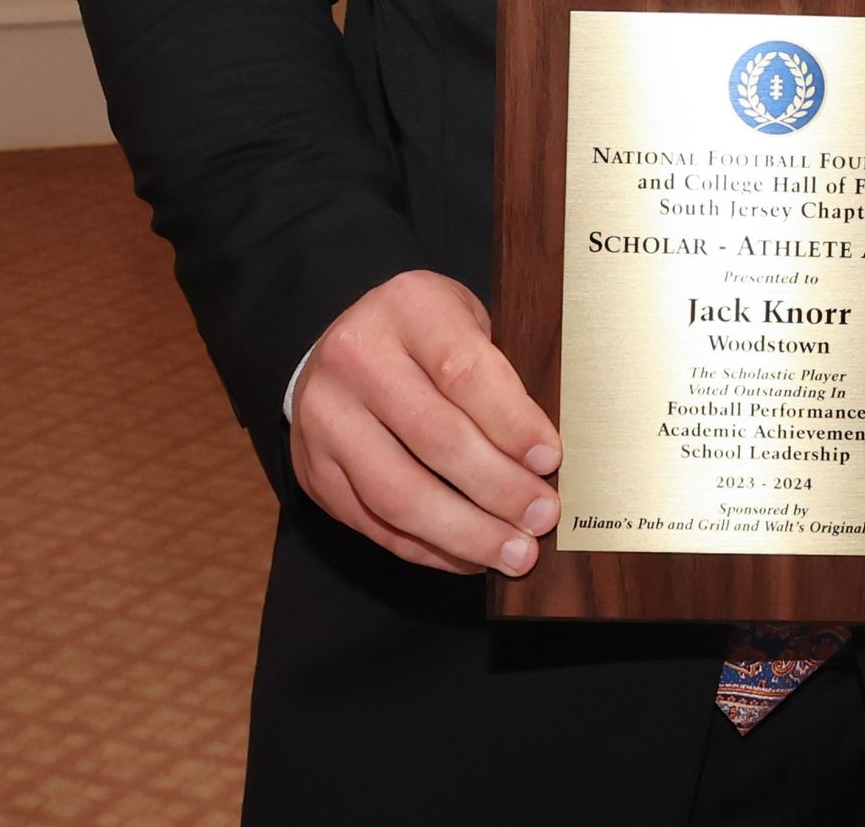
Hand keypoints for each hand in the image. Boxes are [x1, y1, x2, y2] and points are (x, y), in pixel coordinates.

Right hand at [289, 269, 560, 577]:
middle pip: (434, 438)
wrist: (343, 343)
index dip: (512, 423)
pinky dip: (430, 549)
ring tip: (514, 553)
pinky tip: (470, 556)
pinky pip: (376, 524)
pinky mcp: (314, 472)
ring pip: (399, 494)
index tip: (549, 460)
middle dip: (498, 488)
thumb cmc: (424, 333)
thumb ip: (497, 375)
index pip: (463, 372)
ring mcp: (327, 419)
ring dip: (466, 533)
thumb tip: (544, 458)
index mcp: (406, 308)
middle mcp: (356, 359)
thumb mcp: (464, 320)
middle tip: (541, 517)